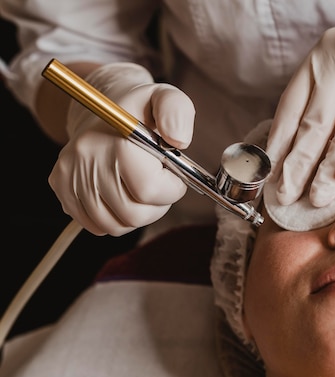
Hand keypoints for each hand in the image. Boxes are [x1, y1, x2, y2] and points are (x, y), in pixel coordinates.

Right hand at [48, 63, 195, 235]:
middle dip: (156, 206)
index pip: (150, 189)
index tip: (174, 176)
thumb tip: (179, 140)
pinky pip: (96, 226)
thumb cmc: (141, 112)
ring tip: (141, 190)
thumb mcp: (166, 99)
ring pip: (115, 226)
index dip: (172, 189)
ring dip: (137, 215)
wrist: (105, 111)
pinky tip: (121, 194)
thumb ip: (177, 112)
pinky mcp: (61, 187)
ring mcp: (71, 175)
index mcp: (117, 139)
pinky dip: (115, 218)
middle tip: (159, 186)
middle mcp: (87, 158)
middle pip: (133, 214)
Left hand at [266, 0, 334, 206]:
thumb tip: (301, 161)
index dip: (279, 147)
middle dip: (298, 164)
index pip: (291, 108)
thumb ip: (327, 106)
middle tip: (285, 197)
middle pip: (314, 121)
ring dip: (328, 168)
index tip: (270, 178)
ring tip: (316, 198)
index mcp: (320, 56)